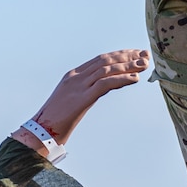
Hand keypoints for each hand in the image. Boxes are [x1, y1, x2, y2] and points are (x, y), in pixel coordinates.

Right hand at [12, 50, 149, 153]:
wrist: (40, 132)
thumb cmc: (57, 121)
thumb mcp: (73, 101)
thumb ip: (88, 91)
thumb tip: (105, 88)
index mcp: (73, 75)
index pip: (100, 59)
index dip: (119, 54)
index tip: (135, 53)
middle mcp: (76, 77)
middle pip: (106, 61)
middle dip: (127, 56)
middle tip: (145, 55)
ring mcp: (77, 86)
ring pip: (107, 70)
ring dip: (128, 66)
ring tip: (144, 65)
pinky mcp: (81, 99)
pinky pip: (105, 84)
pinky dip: (121, 79)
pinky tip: (134, 79)